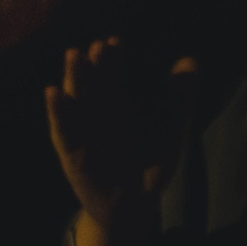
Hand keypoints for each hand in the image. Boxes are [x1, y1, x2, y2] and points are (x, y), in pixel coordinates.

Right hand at [44, 38, 199, 245]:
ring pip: (75, 97)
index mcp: (117, 100)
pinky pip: (63, 128)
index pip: (112, 73)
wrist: (132, 204)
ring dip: (73, 77)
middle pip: (93, 80)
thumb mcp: (169, 129)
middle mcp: (95, 109)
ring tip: (74, 55)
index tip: (114, 41)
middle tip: (97, 46)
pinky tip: (54, 92)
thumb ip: (179, 97)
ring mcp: (80, 127)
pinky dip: (58, 110)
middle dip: (94, 63)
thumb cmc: (149, 163)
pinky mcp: (70, 148)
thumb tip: (192, 59)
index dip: (113, 58)